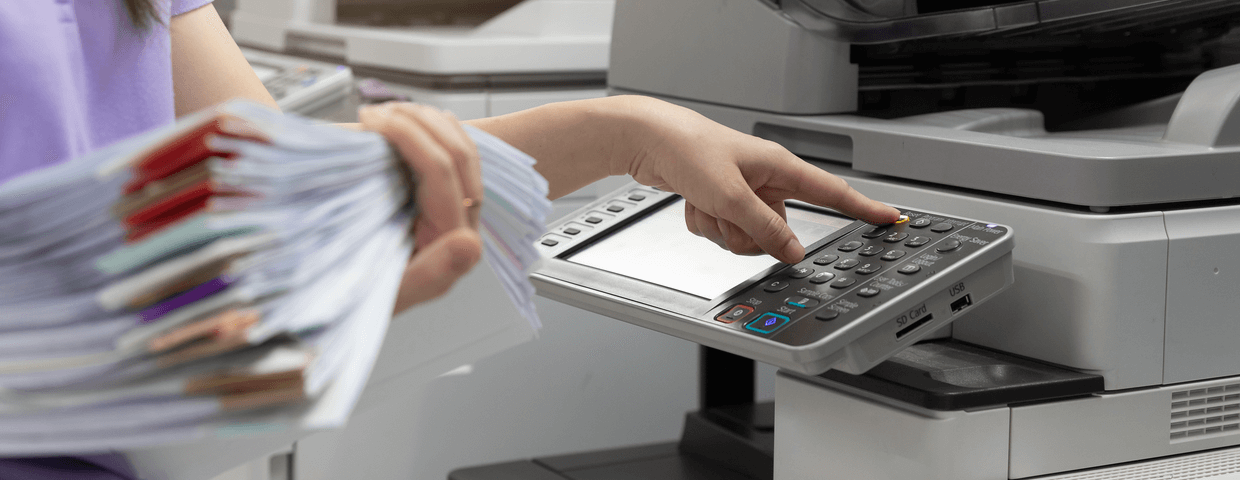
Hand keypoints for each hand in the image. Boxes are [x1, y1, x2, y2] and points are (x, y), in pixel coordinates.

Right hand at [359, 103, 483, 311]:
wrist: (339, 305)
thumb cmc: (358, 303)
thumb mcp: (389, 295)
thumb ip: (432, 275)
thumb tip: (470, 245)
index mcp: (453, 241)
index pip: (443, 171)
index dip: (410, 137)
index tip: (370, 122)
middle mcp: (461, 222)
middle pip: (458, 151)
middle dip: (416, 120)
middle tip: (372, 113)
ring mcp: (453, 208)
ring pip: (458, 145)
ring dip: (423, 119)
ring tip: (383, 113)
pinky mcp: (439, 199)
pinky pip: (446, 152)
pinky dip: (424, 130)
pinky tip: (397, 122)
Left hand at [621, 97, 899, 262]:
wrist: (647, 140)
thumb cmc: (689, 150)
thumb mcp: (731, 197)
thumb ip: (766, 229)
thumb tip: (794, 253)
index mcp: (780, 167)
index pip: (832, 192)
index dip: (862, 208)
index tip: (889, 219)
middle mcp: (765, 180)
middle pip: (777, 230)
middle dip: (747, 234)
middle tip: (725, 213)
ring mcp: (743, 192)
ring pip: (746, 236)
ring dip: (720, 228)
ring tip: (704, 203)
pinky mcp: (720, 200)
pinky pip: (721, 230)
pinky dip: (704, 222)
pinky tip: (692, 202)